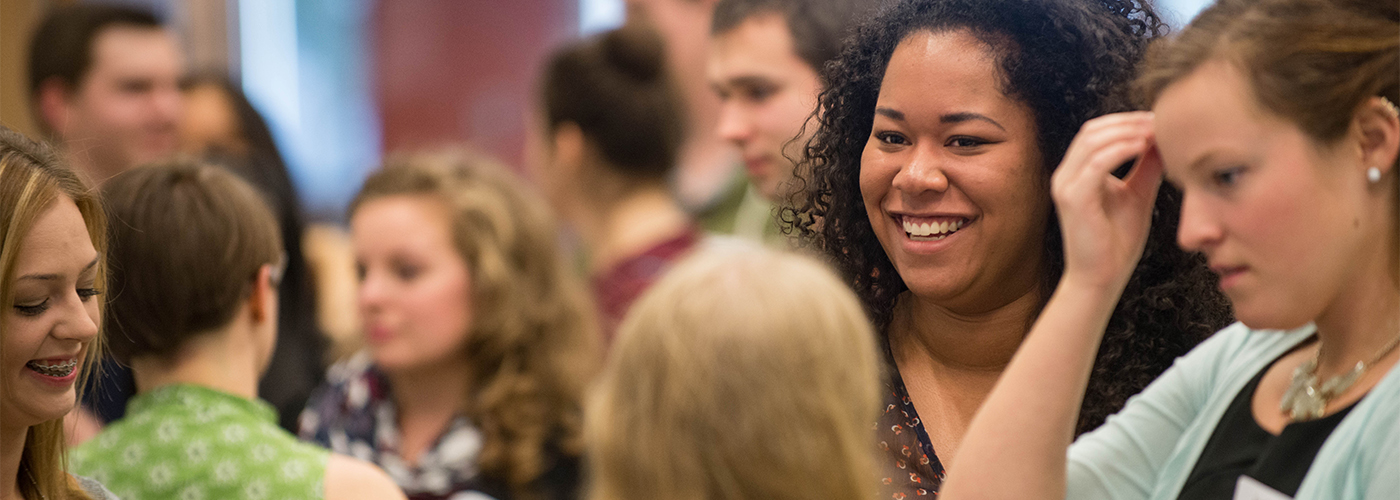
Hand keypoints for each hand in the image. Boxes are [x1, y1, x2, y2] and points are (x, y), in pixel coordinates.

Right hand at [1051, 112, 1162, 291]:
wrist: (1100, 279)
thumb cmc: (1116, 244)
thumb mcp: (1138, 195)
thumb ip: (1147, 168)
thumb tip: (1162, 140)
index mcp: (1077, 173)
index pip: (1098, 132)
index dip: (1127, 121)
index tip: (1159, 121)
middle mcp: (1066, 175)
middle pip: (1093, 130)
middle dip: (1128, 121)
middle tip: (1159, 121)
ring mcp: (1066, 186)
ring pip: (1092, 140)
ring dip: (1127, 131)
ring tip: (1155, 132)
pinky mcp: (1074, 198)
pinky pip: (1096, 163)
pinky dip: (1121, 149)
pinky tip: (1143, 147)